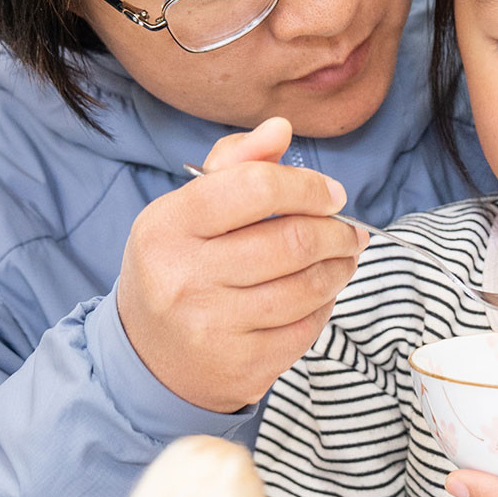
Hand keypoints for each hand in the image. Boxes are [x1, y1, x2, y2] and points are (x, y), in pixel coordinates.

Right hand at [118, 116, 366, 412]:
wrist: (149, 356)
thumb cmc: (177, 266)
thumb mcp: (186, 210)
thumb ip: (235, 164)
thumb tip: (280, 129)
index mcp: (166, 226)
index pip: (255, 187)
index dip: (307, 186)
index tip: (331, 195)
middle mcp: (183, 277)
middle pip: (293, 240)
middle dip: (337, 231)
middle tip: (348, 229)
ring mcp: (212, 327)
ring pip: (308, 287)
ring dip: (340, 267)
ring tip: (343, 257)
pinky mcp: (241, 367)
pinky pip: (307, 328)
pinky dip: (325, 306)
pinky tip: (320, 294)